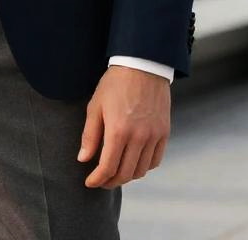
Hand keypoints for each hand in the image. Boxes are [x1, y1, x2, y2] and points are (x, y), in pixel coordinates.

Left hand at [77, 65, 169, 187]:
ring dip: (127, 176)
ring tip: (116, 171)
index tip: (90, 183)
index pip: (107, 167)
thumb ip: (90, 135)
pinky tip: (134, 162)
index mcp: (118, 131)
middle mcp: (138, 137)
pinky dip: (144, 167)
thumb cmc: (115, 83)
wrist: (142, 65)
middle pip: (125, 173)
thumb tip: (83, 160)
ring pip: (141, 170)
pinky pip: (155, 160)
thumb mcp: (96, 106)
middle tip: (101, 180)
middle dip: (111, 181)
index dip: (97, 180)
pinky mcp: (164, 132)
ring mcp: (154, 136)